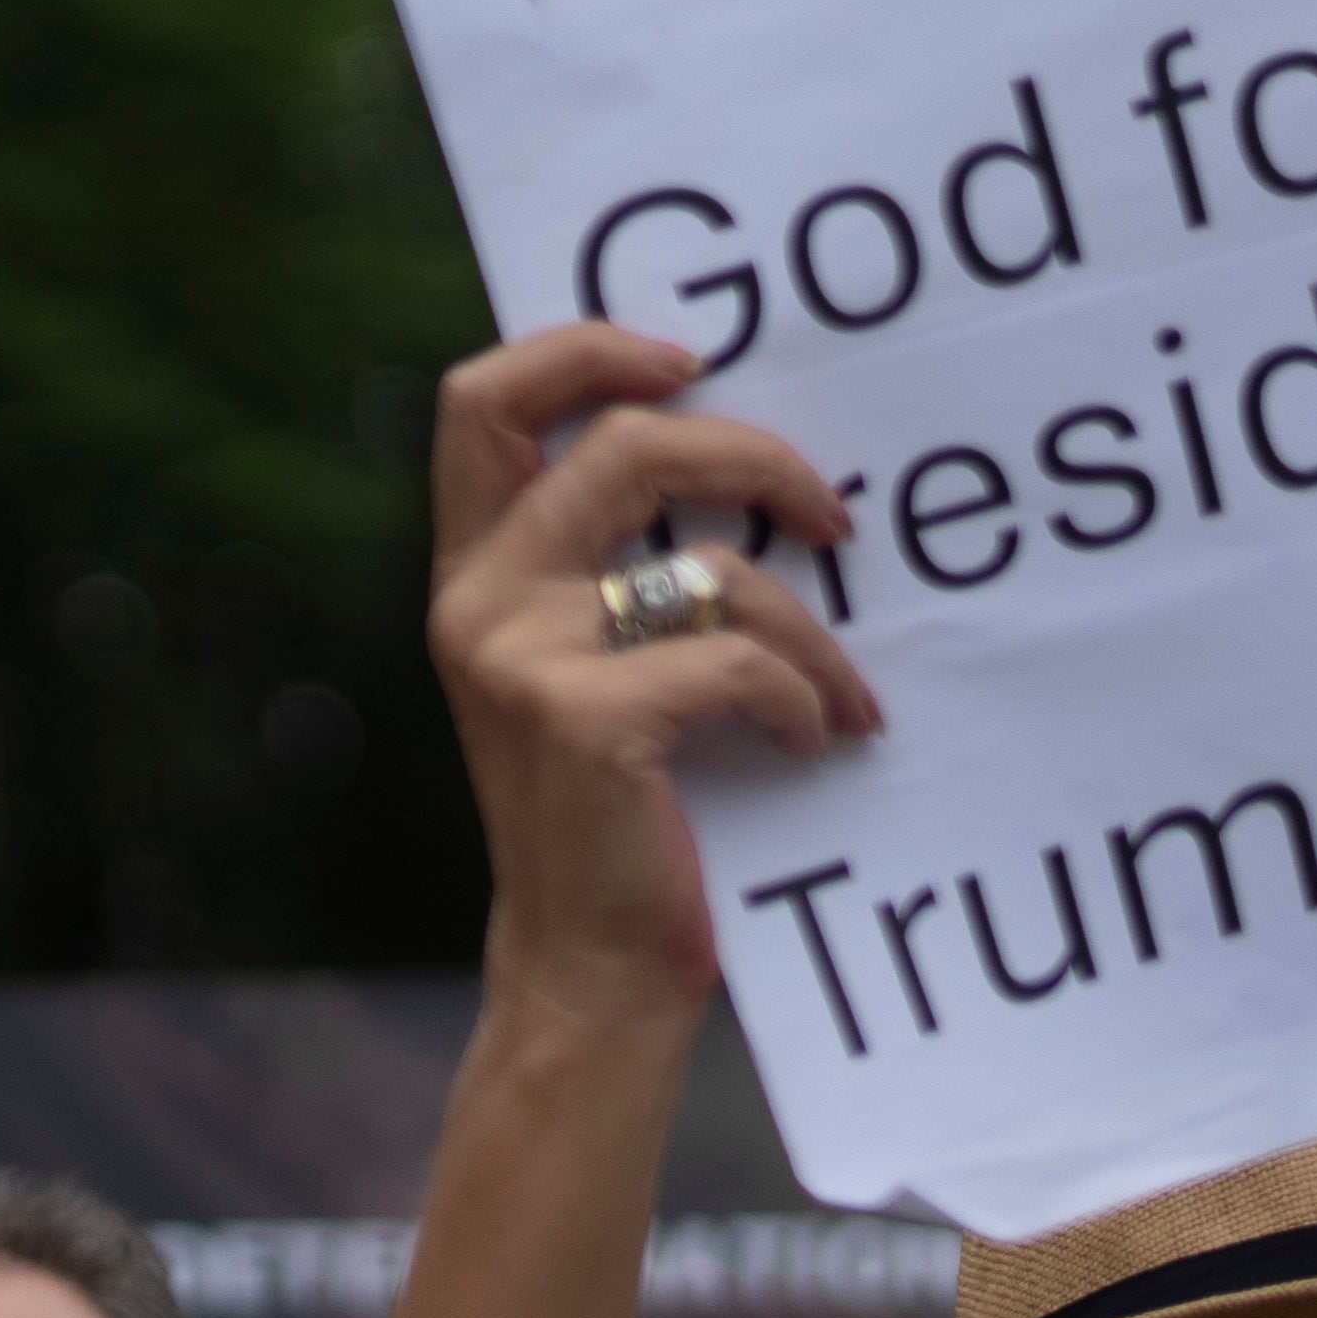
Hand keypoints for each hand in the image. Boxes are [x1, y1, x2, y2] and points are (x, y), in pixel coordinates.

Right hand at [421, 323, 882, 1015]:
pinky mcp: (586, 718)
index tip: (688, 363)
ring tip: (843, 687)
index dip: (586, 350)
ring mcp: (523, 658)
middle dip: (753, 458)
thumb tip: (742, 457)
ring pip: (711, 566)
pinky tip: (812, 742)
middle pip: (624, 443)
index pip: (482, 402)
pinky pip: (740, 660)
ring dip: (810, 626)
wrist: (588, 967)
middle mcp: (479, 602)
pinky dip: (804, 698)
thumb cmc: (616, 816)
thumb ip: (607, 566)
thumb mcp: (581, 669)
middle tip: (828, 512)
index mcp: (473, 576)